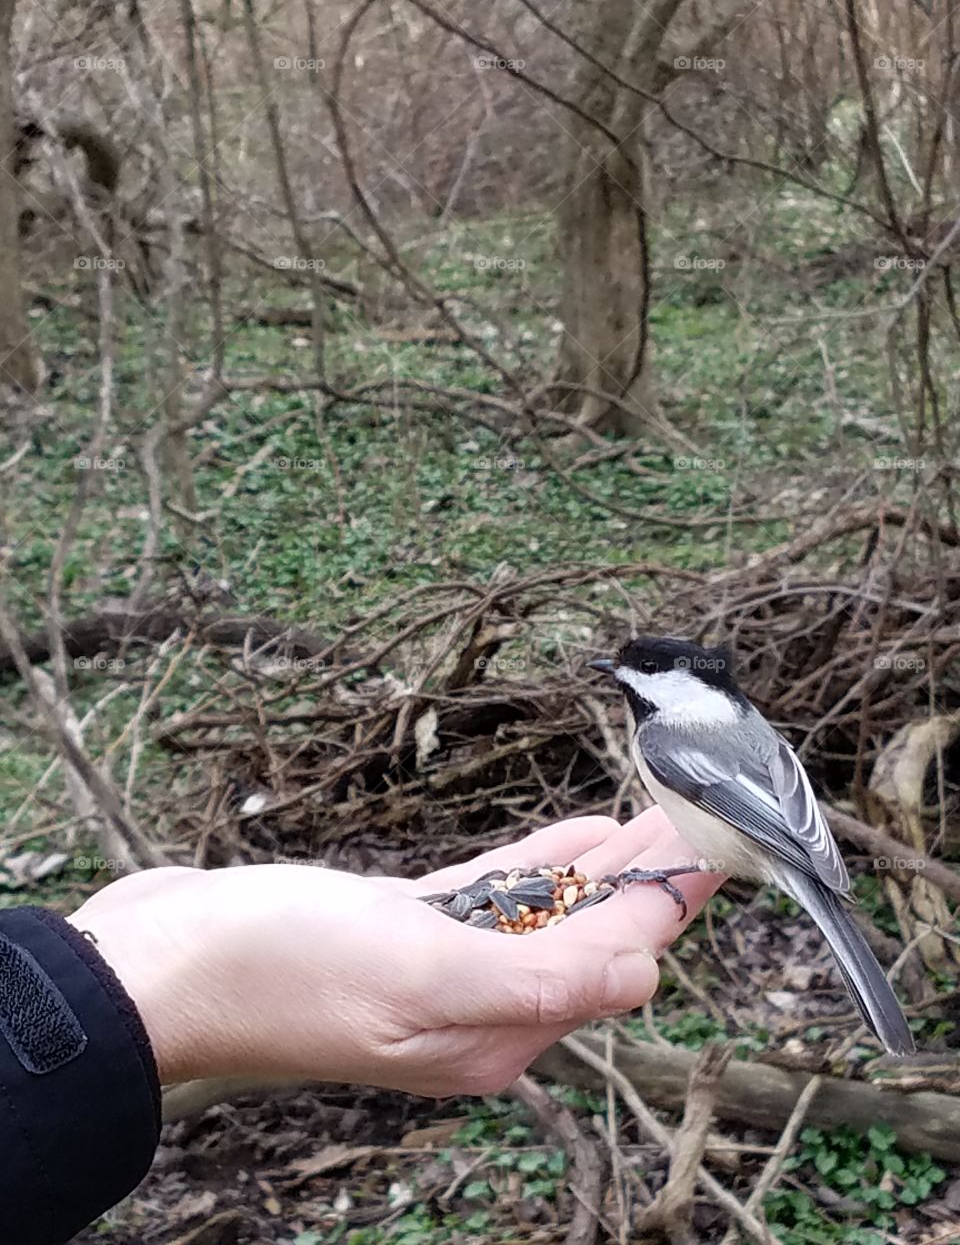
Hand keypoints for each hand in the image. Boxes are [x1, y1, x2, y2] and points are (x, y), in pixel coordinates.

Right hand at [68, 808, 721, 1096]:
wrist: (169, 962)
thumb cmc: (282, 970)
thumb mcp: (419, 974)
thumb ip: (537, 979)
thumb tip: (645, 974)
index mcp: (494, 1032)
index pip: (609, 960)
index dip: (667, 904)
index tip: (719, 851)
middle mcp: (477, 1006)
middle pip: (588, 933)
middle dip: (648, 878)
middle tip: (702, 819)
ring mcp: (439, 963)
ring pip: (547, 908)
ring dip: (602, 866)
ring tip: (655, 818)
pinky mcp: (404, 927)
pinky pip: (495, 893)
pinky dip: (540, 863)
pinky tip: (576, 834)